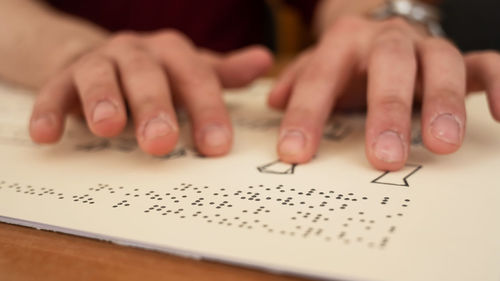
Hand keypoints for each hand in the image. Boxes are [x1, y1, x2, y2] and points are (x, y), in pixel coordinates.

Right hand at [30, 30, 272, 155]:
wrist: (104, 58)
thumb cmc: (158, 74)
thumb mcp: (191, 72)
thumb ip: (223, 73)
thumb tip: (264, 60)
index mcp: (173, 53)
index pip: (196, 79)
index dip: (207, 111)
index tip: (216, 147)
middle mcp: (137, 52)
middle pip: (147, 75)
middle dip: (155, 107)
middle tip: (162, 142)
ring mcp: (98, 62)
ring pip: (100, 76)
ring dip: (103, 101)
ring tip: (109, 129)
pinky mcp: (62, 77)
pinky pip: (53, 91)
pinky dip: (49, 111)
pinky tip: (47, 135)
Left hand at [269, 16, 499, 170]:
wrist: (381, 29)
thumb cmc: (347, 61)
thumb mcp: (317, 68)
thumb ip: (297, 83)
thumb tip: (273, 102)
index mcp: (343, 42)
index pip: (321, 77)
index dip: (305, 114)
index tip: (295, 153)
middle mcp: (386, 40)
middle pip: (389, 65)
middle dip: (386, 110)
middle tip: (384, 160)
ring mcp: (425, 48)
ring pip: (441, 63)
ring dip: (443, 102)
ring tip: (441, 146)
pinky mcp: (460, 60)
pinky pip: (486, 64)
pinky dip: (499, 83)